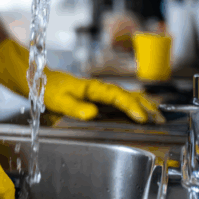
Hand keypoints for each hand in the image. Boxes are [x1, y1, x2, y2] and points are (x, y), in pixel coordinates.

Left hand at [0, 39, 163, 123]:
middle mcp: (99, 89)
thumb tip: (91, 113)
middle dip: (145, 106)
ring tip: (158, 116)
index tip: (141, 117)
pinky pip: (120, 101)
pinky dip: (133, 106)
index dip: (130, 107)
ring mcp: (99, 93)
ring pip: (126, 98)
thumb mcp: (58, 100)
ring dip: (143, 106)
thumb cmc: (47, 88)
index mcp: (92, 88)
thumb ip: (74, 107)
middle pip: (127, 96)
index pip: (116, 97)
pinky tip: (140, 113)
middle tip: (160, 119)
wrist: (38, 80)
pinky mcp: (97, 99)